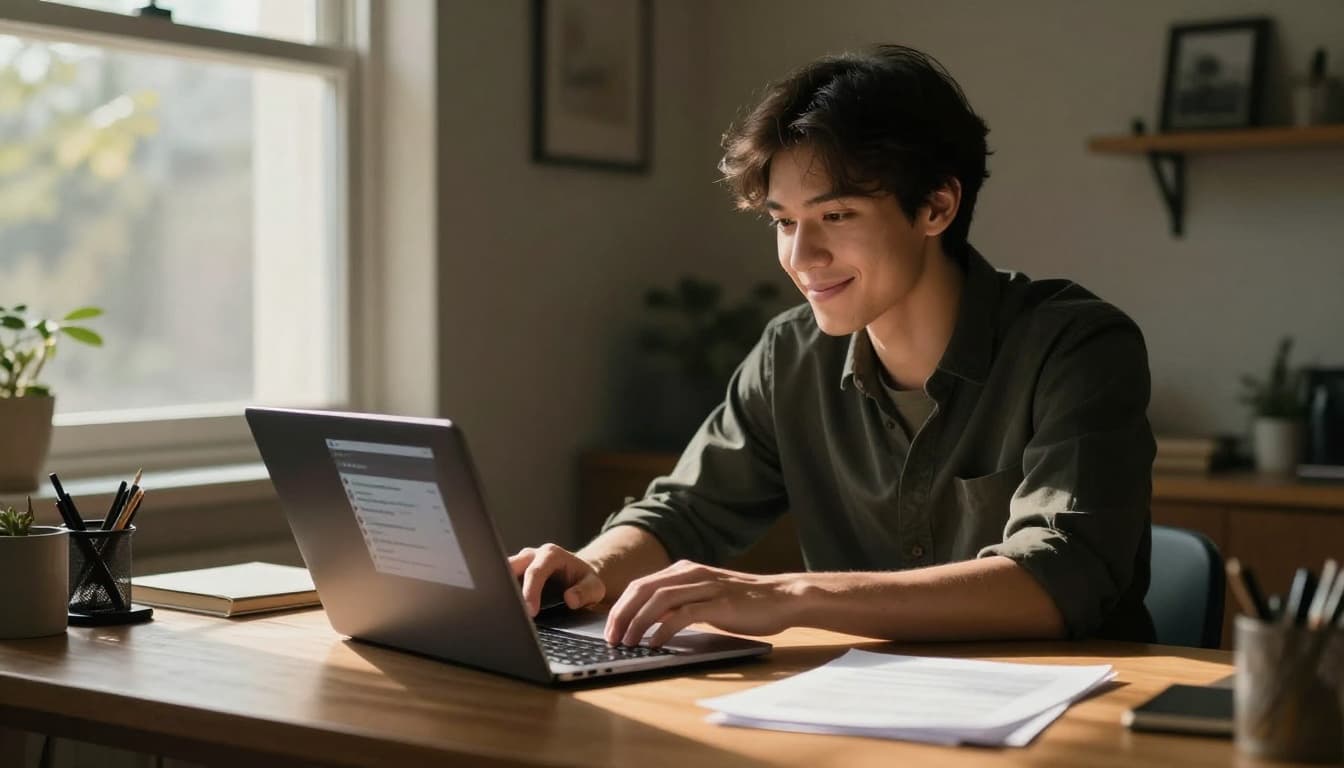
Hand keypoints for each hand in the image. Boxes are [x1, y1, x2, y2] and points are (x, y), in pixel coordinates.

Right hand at [508, 543, 605, 616]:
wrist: (578, 576)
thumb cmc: (585, 582)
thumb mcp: (594, 587)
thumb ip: (585, 592)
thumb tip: (570, 599)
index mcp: (551, 554)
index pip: (535, 572)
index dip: (530, 592)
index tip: (530, 612)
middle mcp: (532, 555)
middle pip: (510, 567)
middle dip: (505, 587)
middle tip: (506, 611)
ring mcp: (520, 563)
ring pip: (500, 572)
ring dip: (499, 590)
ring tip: (499, 611)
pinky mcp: (512, 573)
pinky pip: (501, 581)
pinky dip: (500, 594)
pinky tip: (500, 610)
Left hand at [604, 560, 799, 647]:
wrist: (782, 598)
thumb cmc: (744, 603)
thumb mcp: (705, 598)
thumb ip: (679, 605)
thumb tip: (650, 623)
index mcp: (684, 570)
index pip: (640, 585)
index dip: (620, 607)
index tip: (610, 629)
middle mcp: (691, 573)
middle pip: (642, 589)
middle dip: (621, 615)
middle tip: (611, 638)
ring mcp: (705, 586)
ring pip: (658, 600)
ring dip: (638, 623)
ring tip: (628, 643)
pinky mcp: (719, 603)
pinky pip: (683, 615)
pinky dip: (664, 629)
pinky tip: (655, 644)